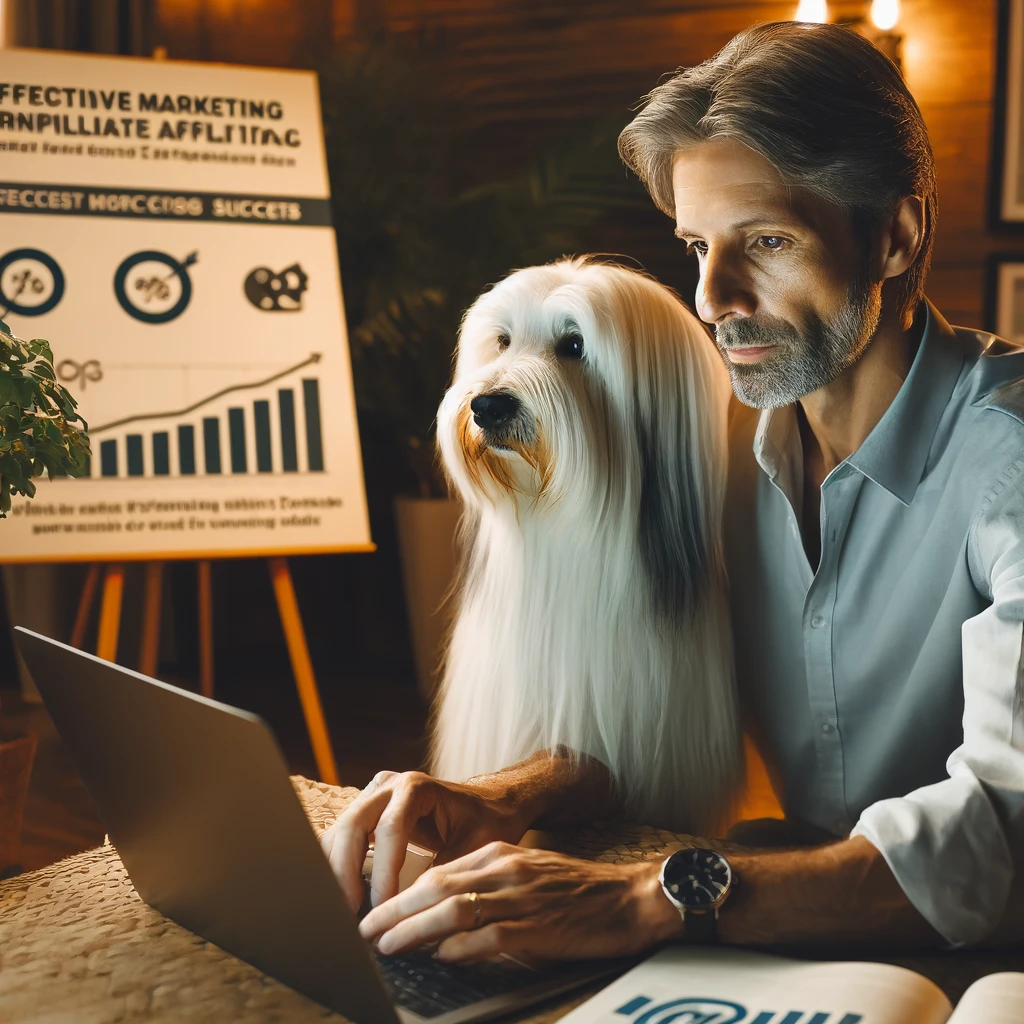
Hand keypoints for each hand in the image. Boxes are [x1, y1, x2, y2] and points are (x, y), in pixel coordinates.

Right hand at [321, 771, 528, 912]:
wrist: (488, 800)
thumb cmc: (486, 820)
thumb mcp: (475, 845)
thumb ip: (446, 874)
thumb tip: (418, 914)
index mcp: (416, 787)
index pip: (390, 829)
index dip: (383, 871)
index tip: (382, 908)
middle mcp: (389, 785)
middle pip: (353, 826)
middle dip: (345, 873)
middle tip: (348, 914)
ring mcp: (373, 795)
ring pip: (340, 831)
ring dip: (336, 872)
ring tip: (341, 911)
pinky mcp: (366, 810)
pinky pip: (342, 837)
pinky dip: (337, 866)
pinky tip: (342, 894)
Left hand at [359, 841, 683, 962]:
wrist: (630, 898)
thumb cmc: (577, 890)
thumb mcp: (526, 873)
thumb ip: (485, 885)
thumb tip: (443, 915)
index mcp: (499, 854)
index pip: (437, 872)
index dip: (401, 894)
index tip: (375, 912)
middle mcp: (505, 869)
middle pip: (436, 888)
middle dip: (395, 910)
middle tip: (365, 930)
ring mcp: (521, 897)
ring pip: (454, 910)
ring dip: (415, 930)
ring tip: (387, 946)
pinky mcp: (538, 926)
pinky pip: (490, 937)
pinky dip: (461, 949)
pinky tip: (442, 958)